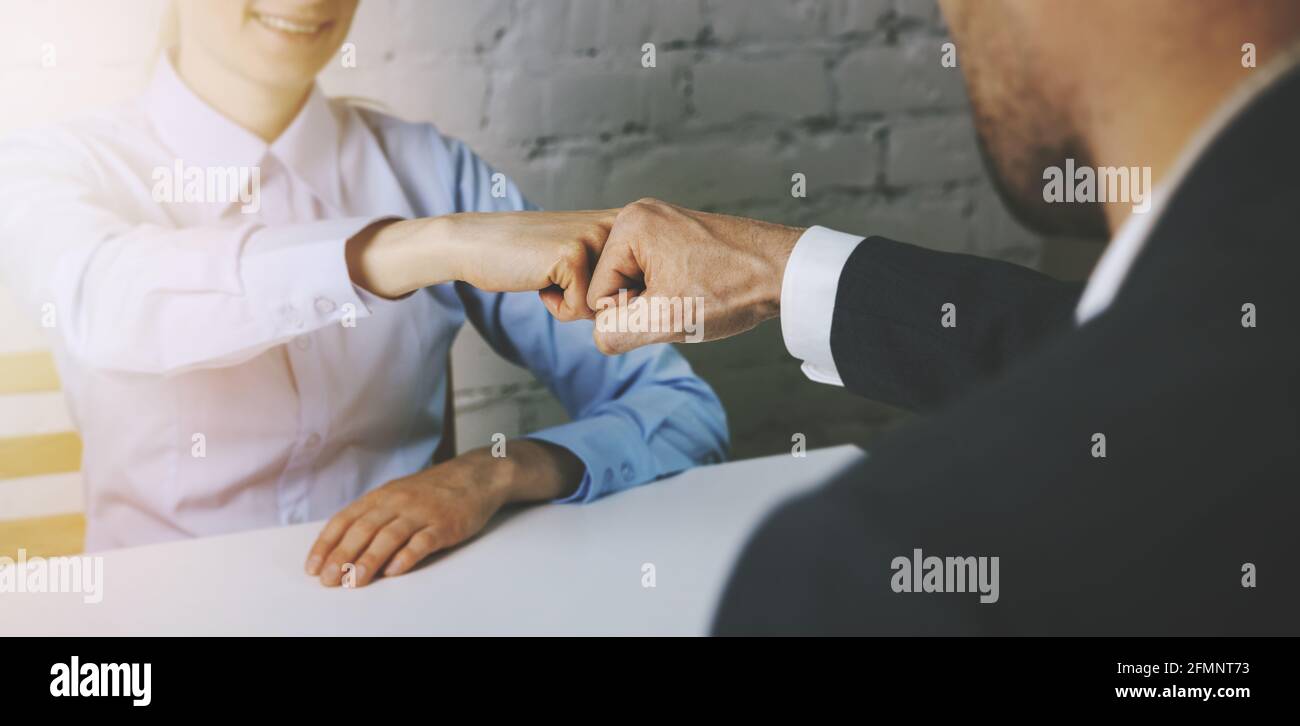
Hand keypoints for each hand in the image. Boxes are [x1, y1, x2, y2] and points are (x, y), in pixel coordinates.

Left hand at [304, 440, 582, 587]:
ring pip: (389, 536)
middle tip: (328, 580)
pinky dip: (407, 557)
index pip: (345, 519)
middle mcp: (398, 502)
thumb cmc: (433, 490)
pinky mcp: (445, 524)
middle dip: (342, 557)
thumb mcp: (397, 495)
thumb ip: (373, 516)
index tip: (314, 567)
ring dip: (369, 560)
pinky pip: (423, 541)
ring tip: (355, 581)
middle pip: (363, 530)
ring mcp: (422, 513)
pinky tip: (394, 572)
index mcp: (381, 496)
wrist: (476, 476)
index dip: (327, 544)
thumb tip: (344, 547)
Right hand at [347, 209, 617, 320]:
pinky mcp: (574, 256)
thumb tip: (649, 304)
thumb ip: (617, 268)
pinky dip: (556, 306)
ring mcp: (595, 238)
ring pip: (604, 307)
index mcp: (623, 222)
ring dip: (573, 304)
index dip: (606, 295)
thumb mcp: (583, 255)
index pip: (641, 286)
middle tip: (559, 273)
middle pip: (626, 298)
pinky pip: (580, 310)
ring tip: (549, 274)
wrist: (476, 243)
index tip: (575, 270)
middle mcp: (616, 225)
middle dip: (590, 300)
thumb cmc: (528, 257)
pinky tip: (538, 277)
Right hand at [586, 198, 804, 353]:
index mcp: (629, 227)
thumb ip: (617, 333)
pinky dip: (674, 290)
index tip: (670, 305)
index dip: (630, 315)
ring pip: (637, 282)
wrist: (787, 271)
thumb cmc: (731, 289)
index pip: (597, 294)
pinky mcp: (680, 234)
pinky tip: (700, 289)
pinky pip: (657, 274)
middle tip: (684, 302)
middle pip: (614, 285)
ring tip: (695, 295)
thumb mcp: (666, 319)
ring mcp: (662, 222)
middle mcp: (641, 215)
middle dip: (644, 305)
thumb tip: (601, 335)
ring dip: (660, 300)